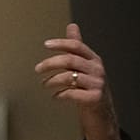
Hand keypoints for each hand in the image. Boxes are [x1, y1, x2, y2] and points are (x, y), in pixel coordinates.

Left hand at [35, 23, 124, 139]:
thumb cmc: (90, 88)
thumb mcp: (84, 65)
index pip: (77, 46)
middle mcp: (97, 69)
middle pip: (70, 60)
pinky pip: (72, 93)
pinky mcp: (94, 98)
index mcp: (94, 59)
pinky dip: (60, 94)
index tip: (46, 45)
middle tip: (37, 69)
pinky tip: (55, 96)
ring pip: (69, 77)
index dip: (61, 44)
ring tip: (44, 84)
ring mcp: (97, 84)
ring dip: (52, 80)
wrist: (102, 113)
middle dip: (50, 63)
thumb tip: (72, 26)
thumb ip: (76, 48)